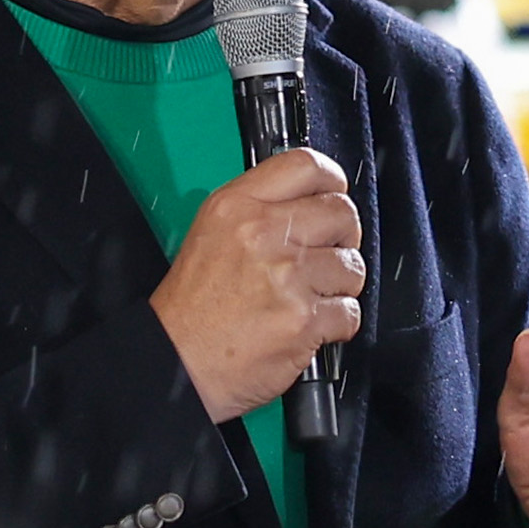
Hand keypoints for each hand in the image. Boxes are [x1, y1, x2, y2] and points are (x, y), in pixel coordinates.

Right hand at [154, 146, 363, 420]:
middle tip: (327, 255)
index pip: (307, 165)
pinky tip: (311, 326)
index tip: (333, 197)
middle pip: (342, 212)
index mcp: (238, 206)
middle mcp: (264, 234)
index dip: (331, 182)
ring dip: (341, 285)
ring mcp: (287, 277)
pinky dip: (338, 323)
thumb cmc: (191, 307)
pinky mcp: (303, 320)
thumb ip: (258, 210)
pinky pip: (350, 311)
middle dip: (343, 237)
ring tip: (313, 297)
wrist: (175, 362)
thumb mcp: (210, 233)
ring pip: (352, 266)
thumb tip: (311, 203)